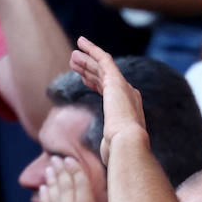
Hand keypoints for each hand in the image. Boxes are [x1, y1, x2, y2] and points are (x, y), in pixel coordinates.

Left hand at [38, 156, 119, 201]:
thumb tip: (117, 196)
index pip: (79, 184)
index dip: (75, 170)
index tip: (71, 159)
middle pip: (63, 186)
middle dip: (60, 170)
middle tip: (56, 158)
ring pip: (51, 196)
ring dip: (50, 181)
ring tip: (49, 169)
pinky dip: (44, 198)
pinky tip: (43, 192)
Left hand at [69, 37, 147, 165]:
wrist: (127, 144)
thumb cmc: (119, 152)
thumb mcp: (112, 148)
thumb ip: (110, 146)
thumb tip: (108, 158)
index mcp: (128, 108)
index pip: (109, 91)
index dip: (95, 83)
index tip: (84, 79)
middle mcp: (128, 94)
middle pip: (104, 77)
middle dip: (88, 69)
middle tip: (74, 62)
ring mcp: (123, 86)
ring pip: (102, 67)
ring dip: (87, 59)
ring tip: (72, 55)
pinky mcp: (117, 80)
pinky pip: (104, 58)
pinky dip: (92, 49)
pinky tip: (81, 43)